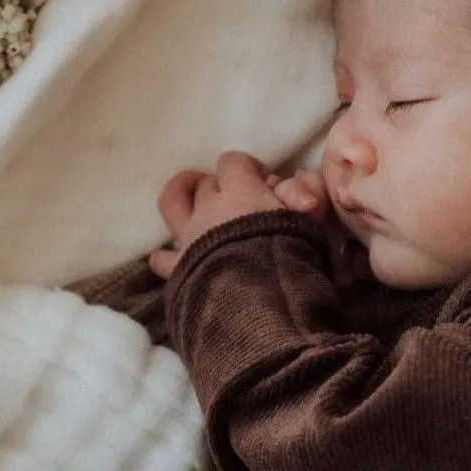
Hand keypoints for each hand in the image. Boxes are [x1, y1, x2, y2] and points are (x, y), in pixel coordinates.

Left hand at [148, 151, 329, 278]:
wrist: (259, 308)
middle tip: (241, 206)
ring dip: (183, 197)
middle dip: (222, 188)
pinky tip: (173, 257)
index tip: (265, 186)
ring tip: (192, 205)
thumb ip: (304, 198)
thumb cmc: (291, 263)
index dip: (248, 169)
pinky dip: (166, 255)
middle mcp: (208, 210)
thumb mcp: (308, 225)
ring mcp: (189, 239)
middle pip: (206, 184)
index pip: (234, 162)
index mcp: (240, 193)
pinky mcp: (178, 271)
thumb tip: (303, 192)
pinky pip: (162, 258)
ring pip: (173, 203)